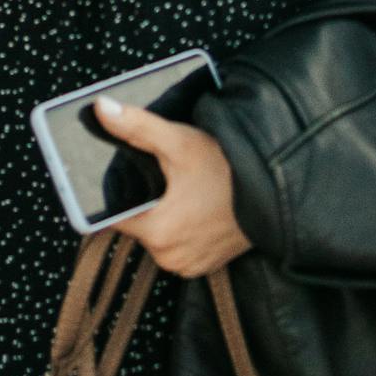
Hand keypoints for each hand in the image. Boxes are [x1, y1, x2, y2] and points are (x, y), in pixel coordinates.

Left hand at [99, 99, 249, 277]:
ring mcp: (189, 266)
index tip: (131, 177)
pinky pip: (178, 246)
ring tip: (184, 191)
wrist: (275, 192)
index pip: (114, 216)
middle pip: (137, 224)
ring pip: (158, 235)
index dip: (117, 193)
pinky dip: (182, 228)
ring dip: (164, 215)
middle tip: (167, 179)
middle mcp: (170, 258)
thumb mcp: (178, 142)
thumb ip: (135, 127)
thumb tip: (100, 108)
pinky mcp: (205, 267)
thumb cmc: (226, 170)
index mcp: (157, 233)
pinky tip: (195, 206)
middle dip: (145, 201)